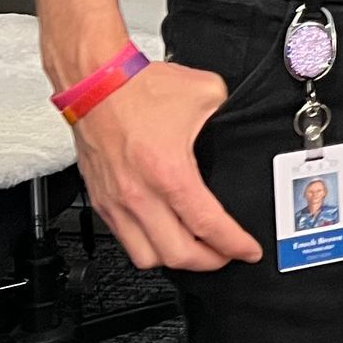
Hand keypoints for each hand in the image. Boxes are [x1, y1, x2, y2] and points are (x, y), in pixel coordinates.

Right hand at [71, 60, 263, 272]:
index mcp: (169, 172)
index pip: (207, 225)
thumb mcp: (206, 94)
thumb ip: (230, 114)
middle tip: (227, 255)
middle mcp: (139, 194)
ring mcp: (116, 202)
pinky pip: (124, 240)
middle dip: (210, 262)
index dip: (234, 245)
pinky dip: (147, 246)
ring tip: (196, 251)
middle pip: (178, 254)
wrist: (94, 81)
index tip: (248, 250)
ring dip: (175, 260)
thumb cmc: (139, 87)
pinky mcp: (101, 201)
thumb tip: (244, 122)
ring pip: (146, 257)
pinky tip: (163, 236)